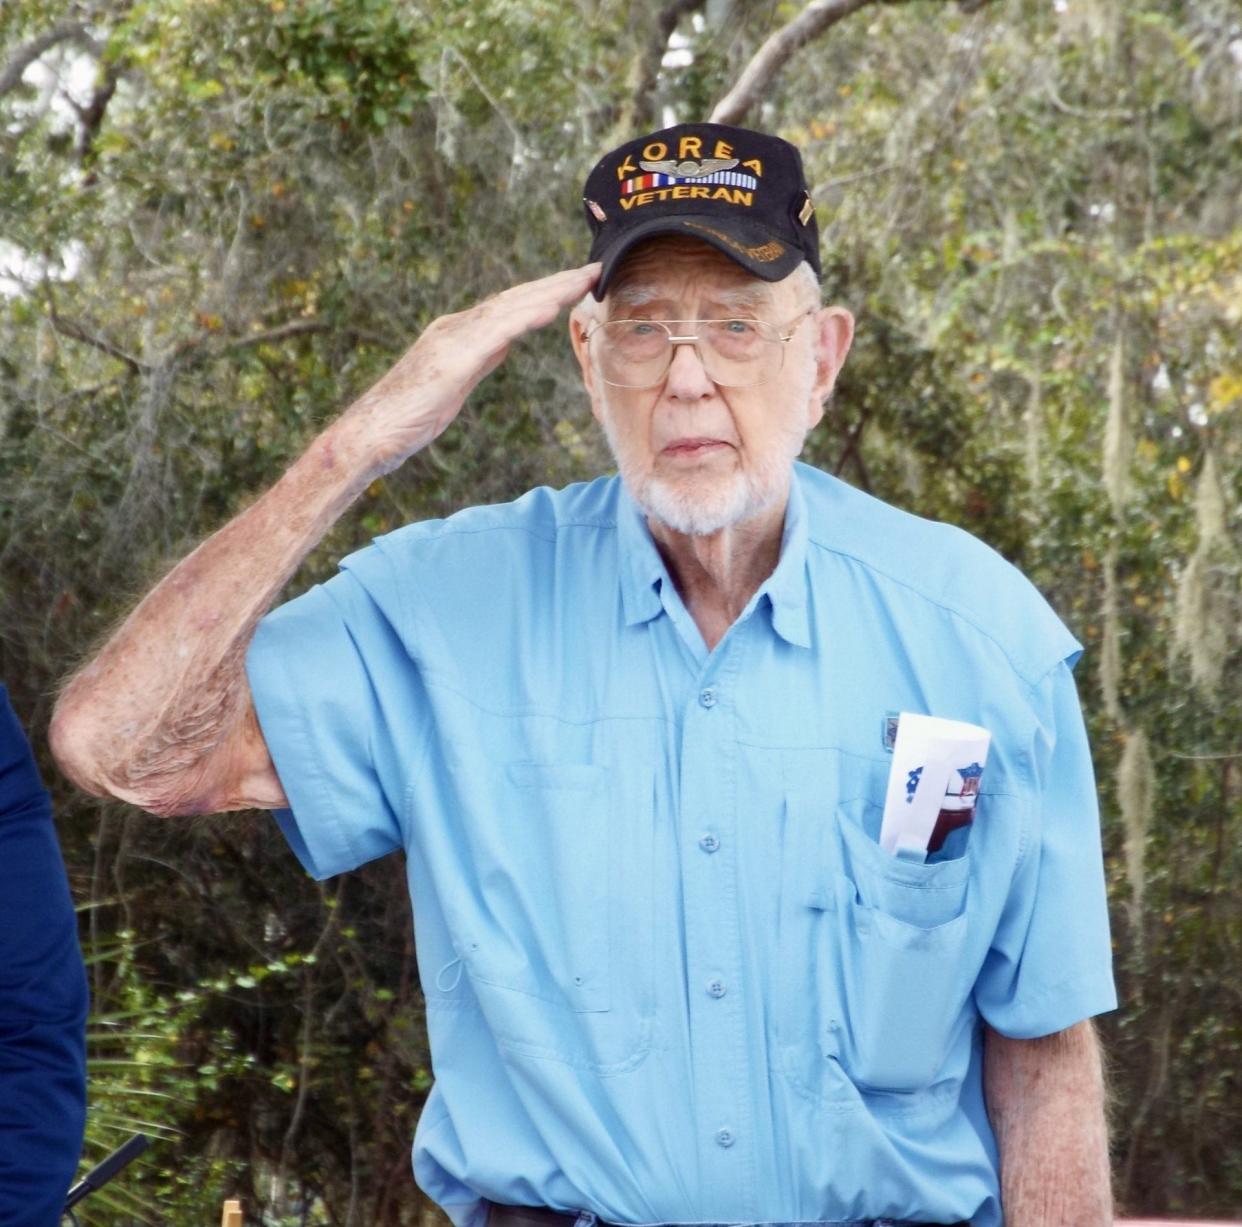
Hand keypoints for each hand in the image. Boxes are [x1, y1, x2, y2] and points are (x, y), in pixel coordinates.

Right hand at [341, 262, 600, 475]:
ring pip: (510, 309)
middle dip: (555, 284)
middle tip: (593, 270)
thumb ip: (480, 359)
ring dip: (548, 293)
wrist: (370, 433)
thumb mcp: (456, 382)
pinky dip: (524, 319)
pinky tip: (551, 309)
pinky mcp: (453, 361)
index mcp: (458, 333)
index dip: (545, 293)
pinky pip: (496, 334)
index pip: (509, 307)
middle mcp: (457, 328)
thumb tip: (505, 344)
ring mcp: (454, 340)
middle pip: (515, 299)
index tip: (577, 284)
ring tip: (582, 281)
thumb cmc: (408, 415)